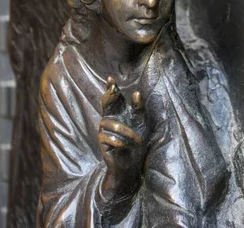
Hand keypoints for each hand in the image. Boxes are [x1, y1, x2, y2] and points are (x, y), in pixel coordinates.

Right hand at [99, 76, 146, 190]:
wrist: (131, 165)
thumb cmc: (137, 143)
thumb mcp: (141, 124)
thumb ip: (138, 109)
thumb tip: (136, 92)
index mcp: (120, 114)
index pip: (114, 98)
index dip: (111, 88)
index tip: (110, 78)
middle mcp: (110, 119)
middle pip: (107, 104)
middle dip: (109, 96)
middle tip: (113, 89)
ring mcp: (104, 131)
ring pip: (112, 124)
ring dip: (127, 132)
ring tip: (136, 141)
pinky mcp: (102, 142)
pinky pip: (109, 138)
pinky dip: (120, 142)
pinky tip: (124, 147)